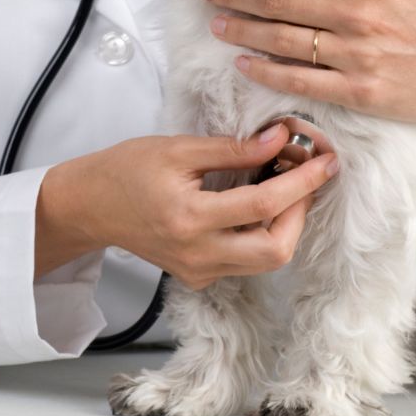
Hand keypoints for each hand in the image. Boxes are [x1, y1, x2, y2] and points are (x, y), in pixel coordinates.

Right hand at [44, 124, 337, 289]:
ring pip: (266, 261)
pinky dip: (264, 234)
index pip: (263, 206)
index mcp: (190, 218)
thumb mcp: (178, 148)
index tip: (324, 159)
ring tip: (288, 186)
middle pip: (276, 250)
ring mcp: (199, 271)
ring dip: (287, 224)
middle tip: (308, 177)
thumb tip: (280, 139)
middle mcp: (197, 254)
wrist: (91, 206)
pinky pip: (246, 262)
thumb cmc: (127, 170)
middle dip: (302, 212)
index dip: (301, 182)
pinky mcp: (199, 276)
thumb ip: (233, 148)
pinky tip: (262, 204)